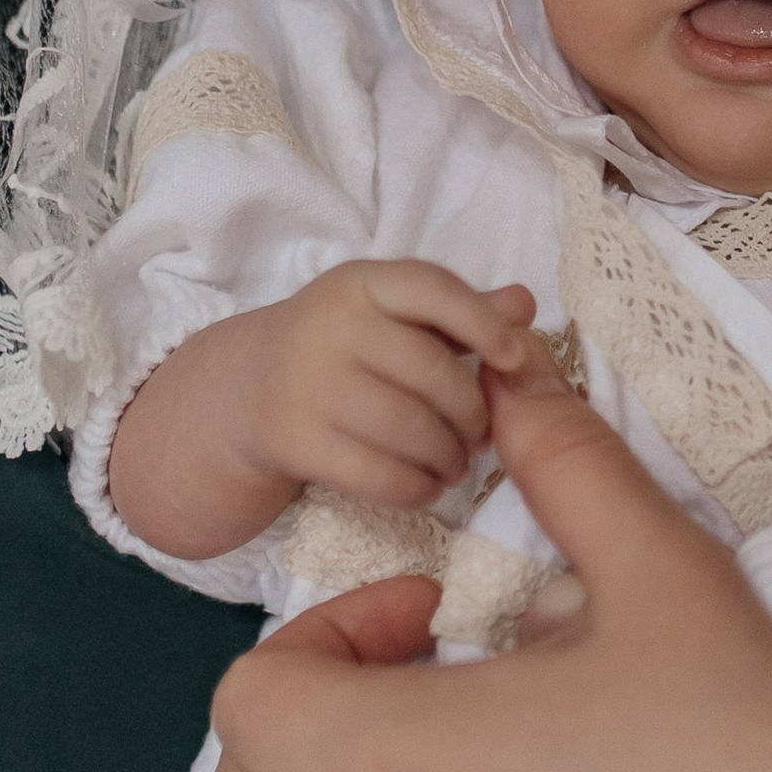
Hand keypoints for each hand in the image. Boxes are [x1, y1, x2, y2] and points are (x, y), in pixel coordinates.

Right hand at [242, 258, 539, 509]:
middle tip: (481, 435)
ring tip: (457, 463)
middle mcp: (330, 326)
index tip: (514, 358)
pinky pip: (377, 475)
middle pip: (431, 374)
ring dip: (448, 457)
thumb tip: (525, 304)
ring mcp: (307, 384)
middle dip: (471, 413)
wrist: (246, 390)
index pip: (432, 289)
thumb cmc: (345, 347)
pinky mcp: (294, 440)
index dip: (483, 323)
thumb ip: (460, 310)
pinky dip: (416, 488)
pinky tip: (428, 488)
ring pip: (409, 430)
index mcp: (361, 283)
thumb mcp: (394, 316)